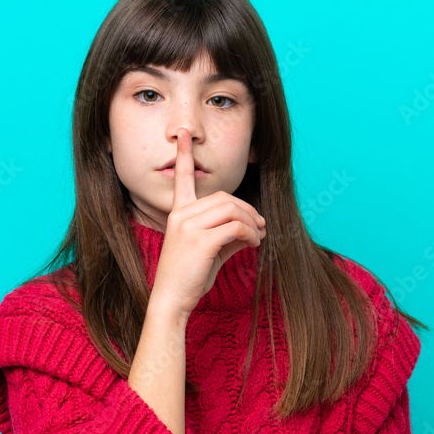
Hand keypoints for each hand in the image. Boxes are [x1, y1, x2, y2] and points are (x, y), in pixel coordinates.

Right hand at [150, 128, 265, 316]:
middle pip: (225, 197)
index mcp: (178, 213)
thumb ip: (227, 236)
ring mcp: (189, 226)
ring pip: (232, 209)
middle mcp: (181, 214)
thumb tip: (253, 231)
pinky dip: (251, 234)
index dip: (184, 154)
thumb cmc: (188, 278)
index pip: (182, 177)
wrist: (171, 300)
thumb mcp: (208, 252)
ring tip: (259, 236)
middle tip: (262, 225)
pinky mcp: (201, 240)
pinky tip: (254, 244)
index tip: (183, 133)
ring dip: (252, 222)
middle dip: (248, 209)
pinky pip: (235, 227)